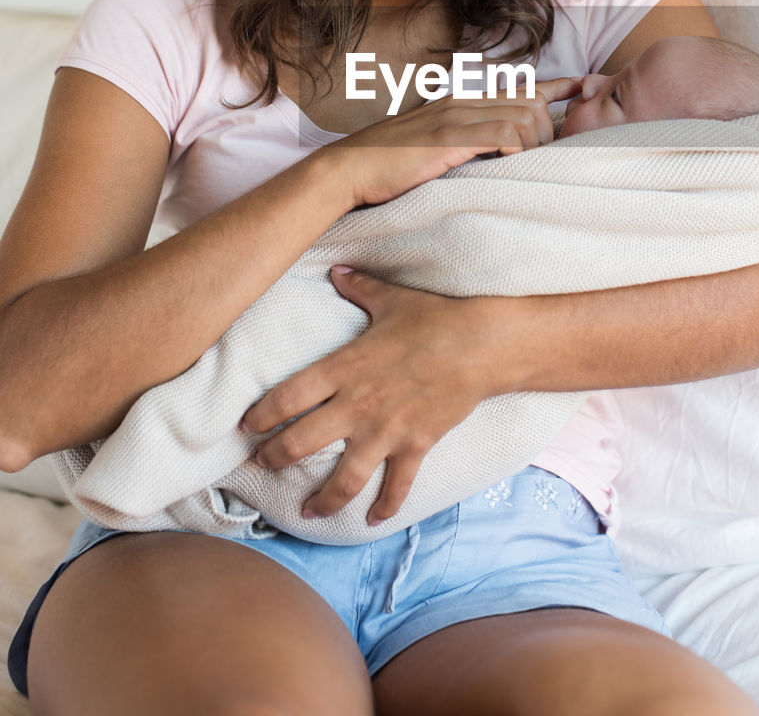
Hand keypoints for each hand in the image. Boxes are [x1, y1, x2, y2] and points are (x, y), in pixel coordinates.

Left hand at [240, 266, 494, 524]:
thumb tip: (336, 269)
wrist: (482, 345)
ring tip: (307, 512)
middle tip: (260, 464)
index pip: (288, 397)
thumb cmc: (434, 318)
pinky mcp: (416, 445)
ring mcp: (387, 430)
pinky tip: (373, 520)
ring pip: (344, 477)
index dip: (261, 416)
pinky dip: (385, 506)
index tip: (245, 427)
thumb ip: (358, 288)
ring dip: (323, 499)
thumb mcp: (391, 298)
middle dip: (275, 458)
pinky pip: (396, 485)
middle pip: (302, 442)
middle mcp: (358, 404)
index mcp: (345, 367)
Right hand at [317, 76, 581, 207]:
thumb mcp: (431, 147)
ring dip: (536, 143)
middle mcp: (461, 101)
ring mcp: (455, 117)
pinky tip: (510, 167)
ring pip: (524, 115)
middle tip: (547, 157)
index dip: (557, 87)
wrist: (347, 171)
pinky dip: (517, 150)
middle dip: (551, 127)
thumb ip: (463, 143)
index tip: (583, 89)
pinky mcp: (448, 138)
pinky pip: (503, 133)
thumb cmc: (387, 167)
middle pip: (530, 99)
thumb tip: (495, 154)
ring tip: (527, 167)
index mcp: (459, 101)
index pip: (519, 86)